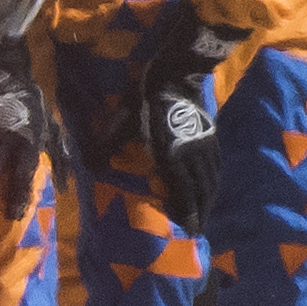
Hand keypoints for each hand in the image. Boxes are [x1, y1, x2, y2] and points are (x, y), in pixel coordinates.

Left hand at [127, 0, 245, 223]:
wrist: (174, 75)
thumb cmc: (144, 102)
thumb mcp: (122, 124)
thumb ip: (107, 146)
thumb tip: (89, 165)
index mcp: (172, 156)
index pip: (184, 191)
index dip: (190, 212)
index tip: (193, 230)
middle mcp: (193, 154)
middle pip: (203, 189)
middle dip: (203, 210)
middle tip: (201, 229)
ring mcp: (205, 144)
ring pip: (213, 177)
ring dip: (211, 197)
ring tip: (207, 212)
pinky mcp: (210, 135)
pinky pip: (217, 164)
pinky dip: (216, 179)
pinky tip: (213, 183)